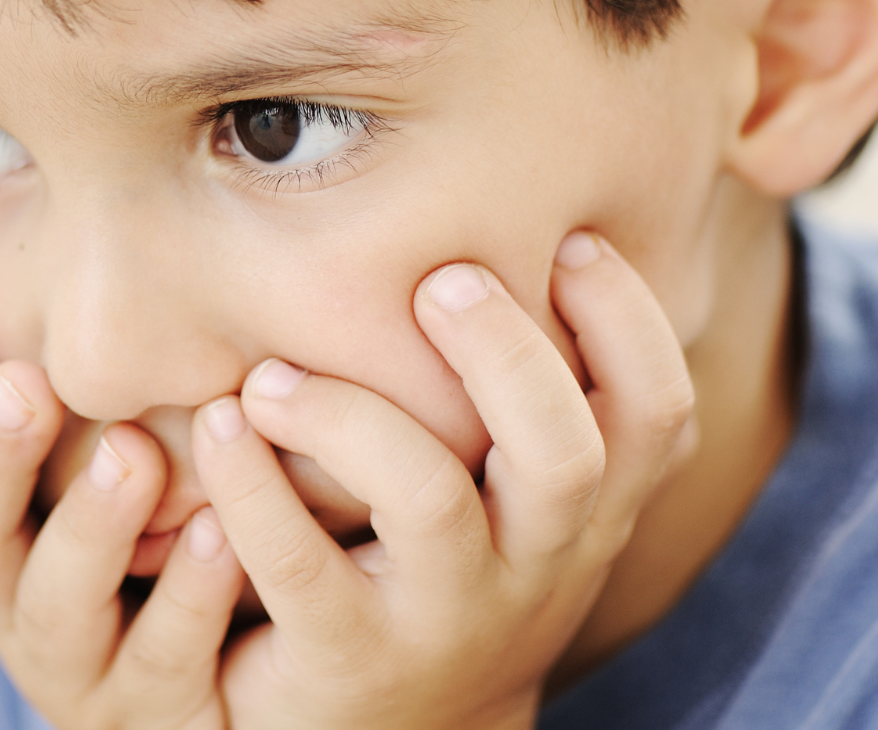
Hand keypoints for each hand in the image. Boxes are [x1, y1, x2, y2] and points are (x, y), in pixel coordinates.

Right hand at [0, 351, 243, 729]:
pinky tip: (221, 531)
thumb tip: (41, 221)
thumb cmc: (181, 540)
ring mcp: (85, 675)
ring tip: (134, 454)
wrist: (256, 684)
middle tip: (27, 384)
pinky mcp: (161, 717)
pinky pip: (165, 659)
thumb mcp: (123, 462)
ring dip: (89, 525)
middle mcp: (20, 611)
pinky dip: (188, 594)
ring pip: (57, 610)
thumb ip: (91, 387)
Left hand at [193, 230, 694, 729]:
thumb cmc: (451, 567)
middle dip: (506, 351)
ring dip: (348, 414)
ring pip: (429, 501)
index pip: (657, 412)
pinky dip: (251, 486)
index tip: (572, 239)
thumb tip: (540, 220)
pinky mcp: (348, 658)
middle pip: (566, 450)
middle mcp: (537, 565)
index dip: (630, 320)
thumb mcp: (520, 501)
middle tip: (438, 281)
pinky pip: (300, 565)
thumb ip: (536, 397)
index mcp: (588, 511)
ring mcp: (446, 617)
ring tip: (273, 374)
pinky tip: (219, 428)